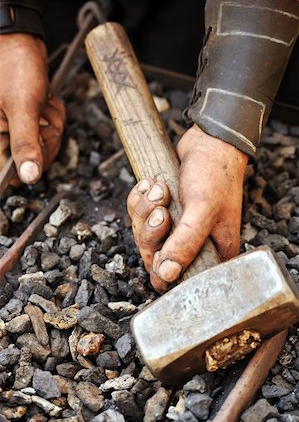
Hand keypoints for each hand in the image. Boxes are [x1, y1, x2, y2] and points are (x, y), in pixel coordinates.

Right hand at [0, 33, 64, 184]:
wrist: (20, 40)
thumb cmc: (14, 66)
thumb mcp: (23, 107)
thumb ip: (25, 144)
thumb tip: (29, 177)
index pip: (9, 173)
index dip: (31, 162)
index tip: (39, 141)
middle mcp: (0, 135)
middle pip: (34, 159)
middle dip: (47, 136)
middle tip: (42, 112)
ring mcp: (13, 129)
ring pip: (45, 144)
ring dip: (52, 122)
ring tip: (43, 102)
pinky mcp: (25, 121)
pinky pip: (48, 130)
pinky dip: (52, 116)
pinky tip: (46, 100)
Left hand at [127, 124, 248, 292]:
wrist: (209, 142)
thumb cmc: (215, 174)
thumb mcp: (203, 210)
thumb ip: (185, 243)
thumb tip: (166, 274)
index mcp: (213, 252)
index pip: (179, 279)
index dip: (162, 268)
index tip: (159, 249)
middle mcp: (194, 244)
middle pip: (153, 256)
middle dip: (150, 231)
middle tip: (161, 211)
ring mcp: (176, 228)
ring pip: (143, 234)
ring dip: (144, 211)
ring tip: (160, 190)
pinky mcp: (164, 211)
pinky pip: (138, 214)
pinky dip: (139, 199)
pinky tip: (151, 184)